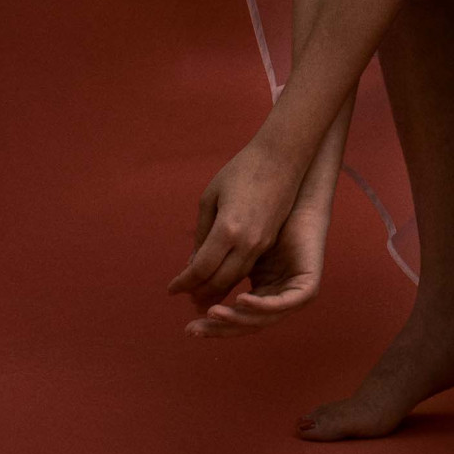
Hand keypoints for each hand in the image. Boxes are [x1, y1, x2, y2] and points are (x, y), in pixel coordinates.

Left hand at [169, 134, 306, 310]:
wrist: (283, 157)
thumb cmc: (241, 171)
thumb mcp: (211, 198)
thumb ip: (202, 233)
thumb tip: (194, 262)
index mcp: (227, 229)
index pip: (201, 269)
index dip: (183, 282)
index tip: (171, 289)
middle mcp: (247, 241)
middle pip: (219, 280)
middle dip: (199, 292)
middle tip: (185, 296)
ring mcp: (262, 242)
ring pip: (236, 278)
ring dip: (217, 290)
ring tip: (201, 296)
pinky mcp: (271, 239)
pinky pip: (248, 267)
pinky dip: (232, 278)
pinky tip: (222, 279)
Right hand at [182, 202, 327, 338]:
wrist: (298, 197)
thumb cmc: (267, 213)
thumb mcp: (235, 241)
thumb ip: (217, 262)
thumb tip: (188, 277)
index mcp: (261, 292)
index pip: (232, 316)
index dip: (208, 320)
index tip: (183, 322)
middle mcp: (277, 298)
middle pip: (243, 323)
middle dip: (216, 329)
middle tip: (190, 330)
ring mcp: (294, 296)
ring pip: (260, 318)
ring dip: (234, 318)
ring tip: (212, 313)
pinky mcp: (307, 289)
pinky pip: (282, 304)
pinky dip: (261, 305)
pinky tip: (240, 299)